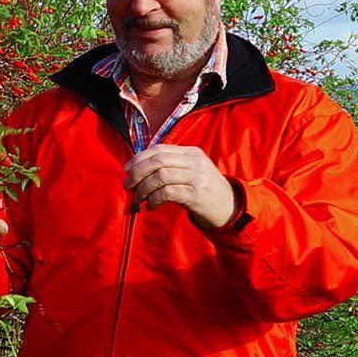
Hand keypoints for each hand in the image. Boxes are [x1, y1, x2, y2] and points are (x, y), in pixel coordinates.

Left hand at [124, 146, 238, 229]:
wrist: (230, 207)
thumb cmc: (206, 190)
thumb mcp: (192, 171)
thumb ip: (172, 165)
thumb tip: (140, 169)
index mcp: (191, 152)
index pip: (159, 149)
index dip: (139, 158)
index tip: (127, 170)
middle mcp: (194, 162)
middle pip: (157, 160)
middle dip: (137, 172)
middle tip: (128, 185)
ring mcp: (196, 177)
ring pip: (160, 176)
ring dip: (144, 188)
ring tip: (138, 198)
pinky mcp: (196, 195)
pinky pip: (167, 193)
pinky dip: (154, 199)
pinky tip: (150, 206)